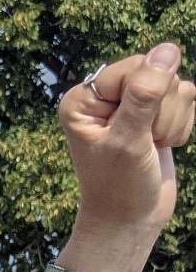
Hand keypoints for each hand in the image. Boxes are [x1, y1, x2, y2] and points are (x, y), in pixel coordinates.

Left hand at [59, 45, 195, 242]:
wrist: (130, 222)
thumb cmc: (120, 187)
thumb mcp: (129, 140)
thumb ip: (145, 94)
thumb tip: (167, 49)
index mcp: (85, 97)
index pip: (136, 66)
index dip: (148, 96)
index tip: (134, 131)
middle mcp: (106, 96)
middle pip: (159, 72)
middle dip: (162, 111)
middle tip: (145, 143)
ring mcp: (132, 105)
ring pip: (177, 86)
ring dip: (173, 121)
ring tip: (153, 147)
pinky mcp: (156, 115)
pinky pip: (187, 99)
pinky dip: (181, 126)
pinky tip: (163, 146)